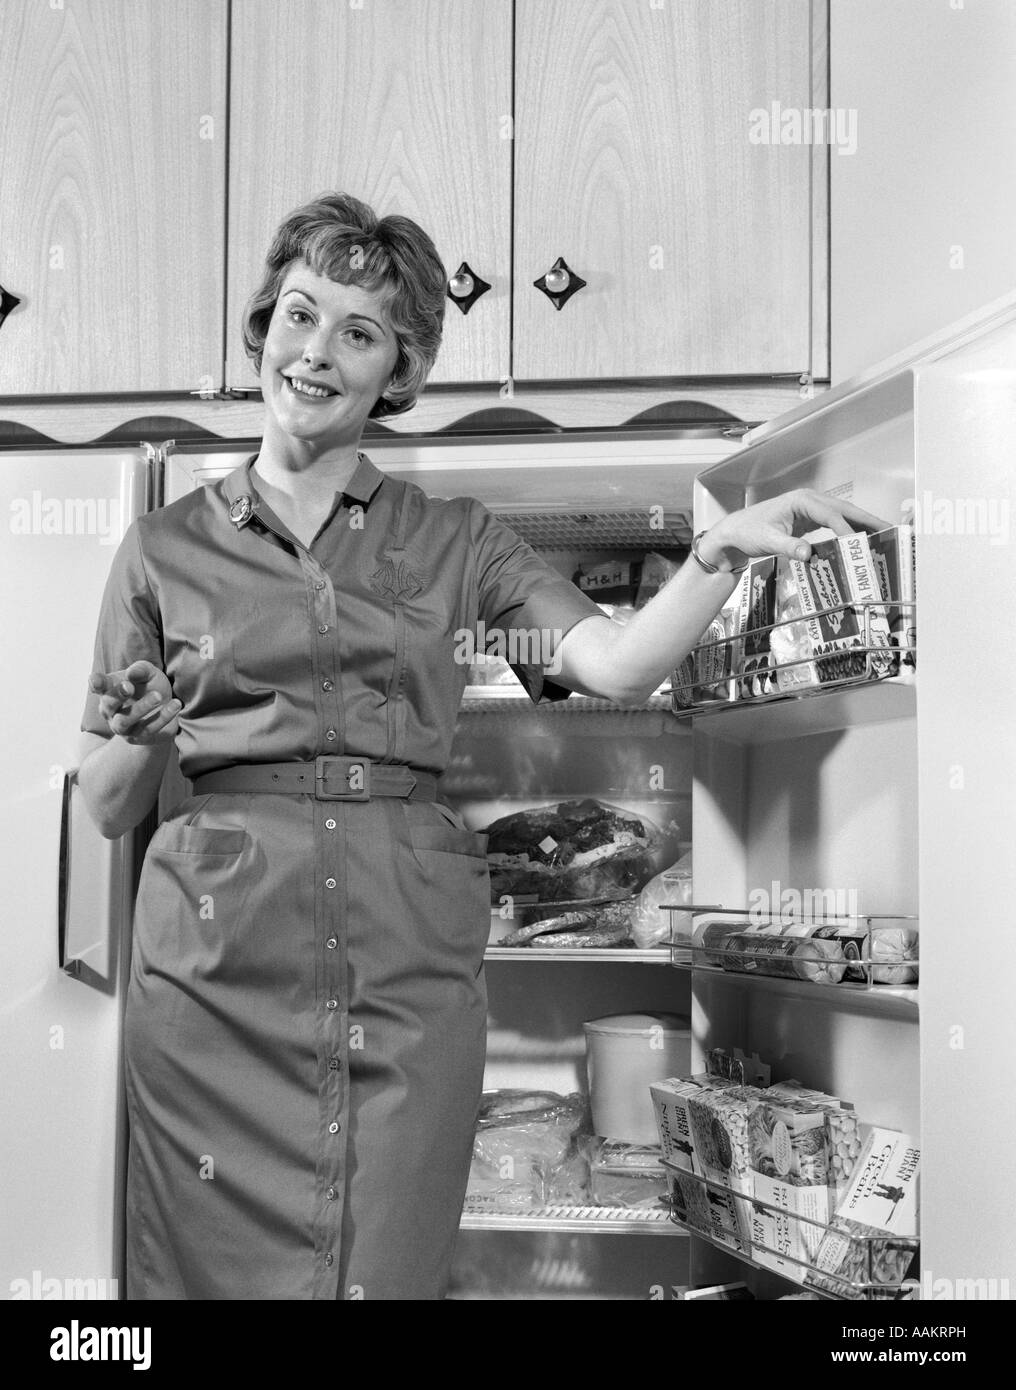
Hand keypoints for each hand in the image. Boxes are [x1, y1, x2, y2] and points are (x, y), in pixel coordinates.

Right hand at [88, 660, 181, 744]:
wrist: (166, 709)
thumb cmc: (150, 686)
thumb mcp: (149, 673)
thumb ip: (141, 670)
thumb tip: (132, 673)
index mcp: (109, 691)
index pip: (98, 686)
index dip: (96, 684)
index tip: (97, 681)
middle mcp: (111, 711)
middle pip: (108, 704)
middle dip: (118, 695)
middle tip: (130, 686)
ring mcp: (122, 727)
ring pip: (125, 721)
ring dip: (141, 708)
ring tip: (158, 696)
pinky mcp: (138, 737)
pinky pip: (148, 729)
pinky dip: (163, 717)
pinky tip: (176, 704)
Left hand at [697, 490, 891, 570]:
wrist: (736, 531)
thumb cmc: (748, 532)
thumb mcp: (767, 541)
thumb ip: (788, 547)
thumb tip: (808, 554)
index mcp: (801, 501)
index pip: (831, 515)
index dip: (846, 530)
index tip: (859, 545)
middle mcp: (809, 500)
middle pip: (844, 509)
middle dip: (867, 519)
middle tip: (889, 529)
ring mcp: (810, 509)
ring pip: (842, 514)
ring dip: (862, 523)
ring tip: (883, 534)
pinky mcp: (809, 519)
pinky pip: (834, 522)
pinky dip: (848, 529)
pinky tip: (860, 540)